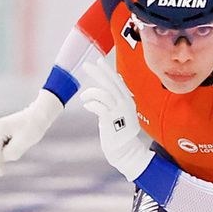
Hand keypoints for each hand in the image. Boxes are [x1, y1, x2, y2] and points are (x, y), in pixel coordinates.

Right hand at [0, 90, 64, 175]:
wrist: (40, 114)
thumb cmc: (33, 127)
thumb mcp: (23, 143)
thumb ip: (11, 153)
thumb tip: (3, 158)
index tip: (0, 174)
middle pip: (0, 150)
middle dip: (13, 151)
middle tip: (26, 141)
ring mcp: (0, 130)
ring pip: (5, 148)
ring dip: (16, 148)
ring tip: (26, 138)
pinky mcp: (4, 132)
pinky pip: (9, 145)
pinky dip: (17, 145)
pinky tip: (23, 138)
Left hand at [79, 59, 152, 180]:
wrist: (125, 150)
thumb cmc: (119, 132)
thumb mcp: (120, 113)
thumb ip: (114, 101)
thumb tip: (105, 89)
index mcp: (127, 100)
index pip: (117, 81)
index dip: (107, 71)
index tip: (98, 61)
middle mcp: (125, 103)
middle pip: (110, 83)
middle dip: (97, 73)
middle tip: (86, 65)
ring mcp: (118, 111)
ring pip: (102, 93)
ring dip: (89, 93)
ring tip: (84, 97)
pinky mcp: (110, 119)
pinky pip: (97, 106)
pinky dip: (90, 104)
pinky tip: (87, 106)